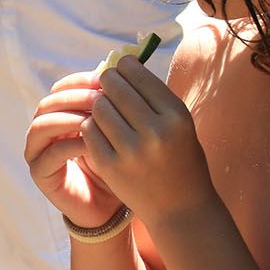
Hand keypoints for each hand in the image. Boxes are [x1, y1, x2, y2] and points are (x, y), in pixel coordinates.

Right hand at [24, 70, 122, 228]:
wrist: (112, 205)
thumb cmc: (120, 164)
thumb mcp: (121, 130)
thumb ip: (117, 104)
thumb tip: (126, 67)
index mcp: (62, 114)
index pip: (63, 88)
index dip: (81, 81)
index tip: (107, 79)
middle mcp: (45, 130)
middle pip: (49, 103)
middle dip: (75, 98)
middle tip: (101, 98)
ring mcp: (38, 151)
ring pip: (42, 125)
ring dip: (69, 118)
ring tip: (96, 120)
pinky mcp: (40, 173)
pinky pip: (50, 154)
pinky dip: (71, 145)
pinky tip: (93, 144)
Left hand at [81, 55, 214, 224]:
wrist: (180, 207)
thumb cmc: (180, 159)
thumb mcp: (179, 124)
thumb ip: (154, 97)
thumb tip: (122, 61)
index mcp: (177, 116)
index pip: (138, 75)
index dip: (124, 66)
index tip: (119, 68)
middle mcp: (156, 131)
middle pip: (115, 87)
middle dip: (107, 82)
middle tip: (105, 84)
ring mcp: (132, 150)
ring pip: (99, 107)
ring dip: (98, 104)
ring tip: (104, 109)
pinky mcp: (111, 165)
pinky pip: (89, 131)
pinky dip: (90, 126)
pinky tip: (99, 129)